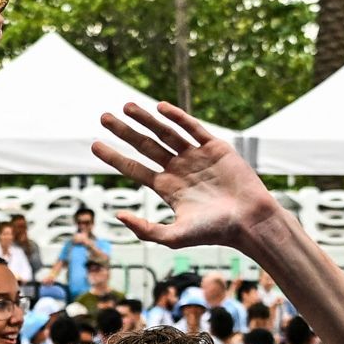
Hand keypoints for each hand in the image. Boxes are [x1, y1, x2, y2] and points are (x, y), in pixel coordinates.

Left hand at [91, 100, 279, 253]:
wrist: (249, 221)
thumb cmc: (214, 232)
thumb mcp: (174, 237)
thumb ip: (145, 230)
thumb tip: (117, 215)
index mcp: (167, 188)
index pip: (134, 168)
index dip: (113, 157)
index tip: (94, 145)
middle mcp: (178, 169)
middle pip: (144, 146)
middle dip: (124, 131)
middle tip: (103, 117)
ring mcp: (196, 157)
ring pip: (166, 133)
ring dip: (147, 119)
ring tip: (126, 106)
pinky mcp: (215, 148)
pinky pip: (193, 128)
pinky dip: (178, 117)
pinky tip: (161, 107)